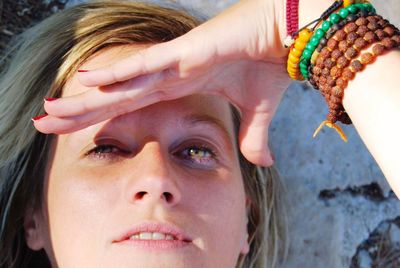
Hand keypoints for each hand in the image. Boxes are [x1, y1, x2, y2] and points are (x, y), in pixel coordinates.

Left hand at [33, 0, 289, 165]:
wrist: (289, 35)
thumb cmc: (270, 63)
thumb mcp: (256, 112)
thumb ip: (253, 138)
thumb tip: (263, 163)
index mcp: (181, 85)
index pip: (132, 105)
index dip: (104, 117)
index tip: (77, 129)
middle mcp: (170, 74)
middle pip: (116, 96)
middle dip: (82, 111)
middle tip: (45, 122)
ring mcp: (175, 62)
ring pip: (123, 83)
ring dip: (88, 97)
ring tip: (53, 109)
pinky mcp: (187, 53)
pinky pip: (147, 64)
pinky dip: (119, 72)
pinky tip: (87, 80)